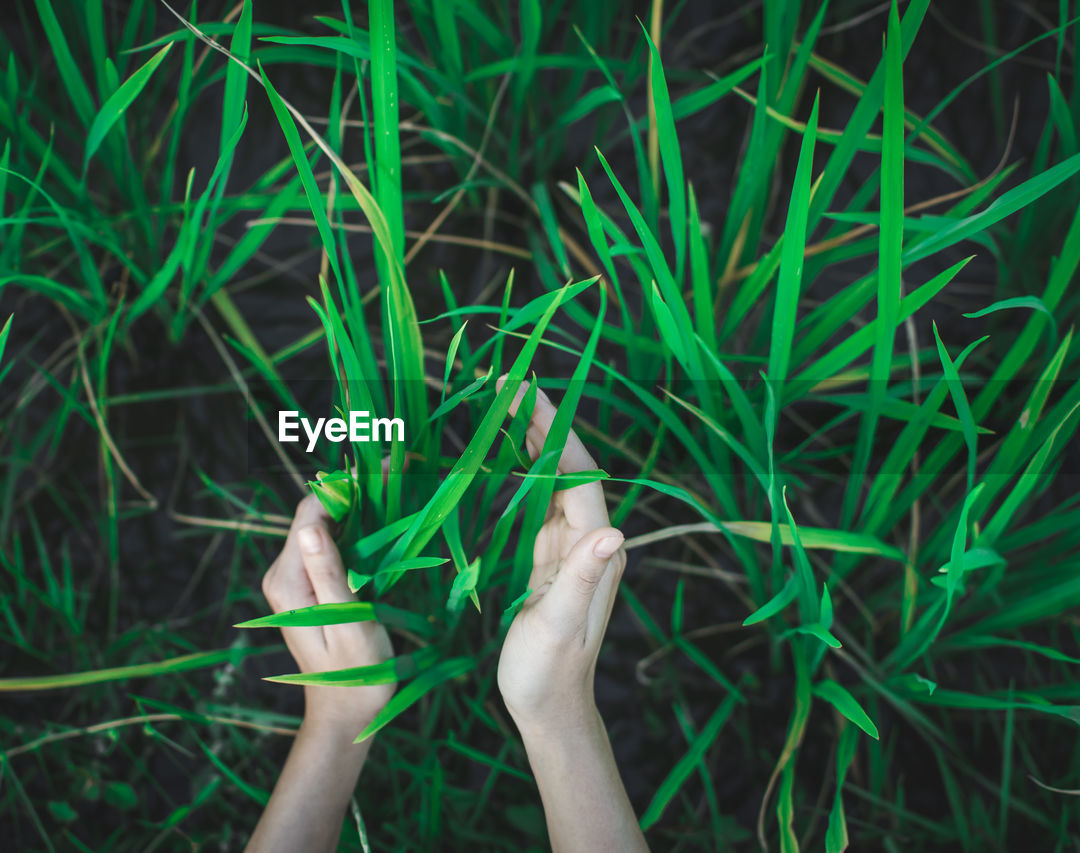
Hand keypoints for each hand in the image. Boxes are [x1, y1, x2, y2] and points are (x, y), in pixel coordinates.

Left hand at [261, 495, 393, 734]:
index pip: (311, 512)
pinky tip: (384, 520)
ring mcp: (295, 579)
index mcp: (288, 581)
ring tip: (398, 487)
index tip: (387, 470)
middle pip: (317, 514)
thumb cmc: (354, 673)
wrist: (347, 712)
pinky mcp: (310, 585)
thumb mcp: (347, 622)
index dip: (347, 487)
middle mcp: (284, 573)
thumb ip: (329, 573)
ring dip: (360, 507)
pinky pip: (330, 545)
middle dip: (357, 491)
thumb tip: (311, 525)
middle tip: (401, 471)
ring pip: (325, 526)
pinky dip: (357, 529)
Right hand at [496, 381, 625, 730]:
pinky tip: (505, 456)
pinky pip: (539, 500)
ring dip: (532, 439)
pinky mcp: (552, 558)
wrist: (549, 705)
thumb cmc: (549, 670)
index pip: (577, 472)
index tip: (524, 391)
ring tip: (503, 404)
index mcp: (596, 549)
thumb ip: (582, 576)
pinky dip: (522, 469)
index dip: (554, 428)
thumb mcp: (560, 624)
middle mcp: (590, 540)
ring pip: (553, 478)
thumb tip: (612, 529)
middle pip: (567, 466)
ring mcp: (572, 548)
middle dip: (541, 422)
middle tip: (505, 383)